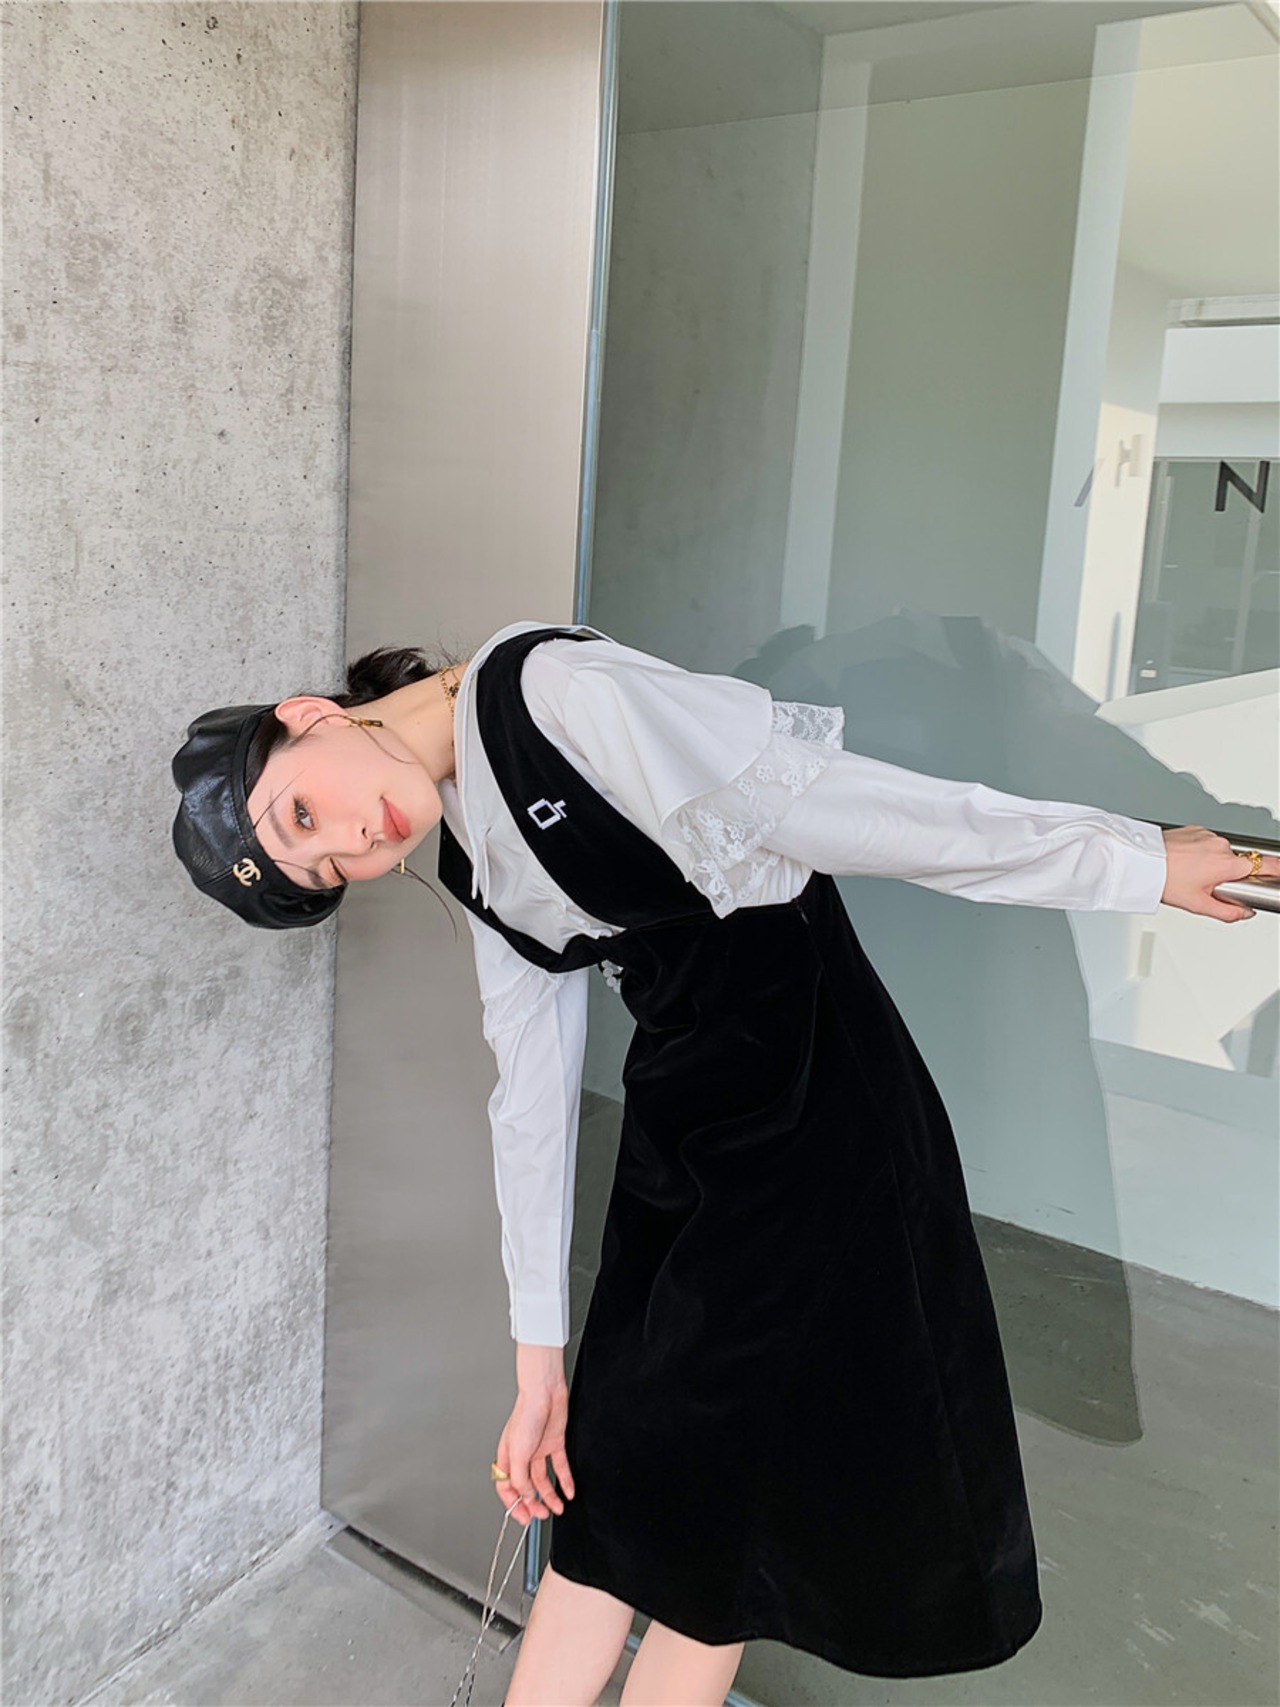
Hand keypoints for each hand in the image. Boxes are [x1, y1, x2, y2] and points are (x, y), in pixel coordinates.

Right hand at [493, 1349, 573, 1528]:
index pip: (507, 1488)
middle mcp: (523, 1456)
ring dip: (550, 1496)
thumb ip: (520, 1479)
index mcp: (508, 1458)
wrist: (545, 1393)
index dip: (514, 1504)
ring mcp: (538, 1450)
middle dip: (533, 1503)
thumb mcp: (518, 1454)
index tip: (523, 1517)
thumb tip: (527, 1496)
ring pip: (543, 1480)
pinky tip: (569, 1492)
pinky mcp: (554, 1444)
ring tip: (557, 1509)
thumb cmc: (526, 1415)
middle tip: (541, 1516)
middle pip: (526, 1487)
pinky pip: (560, 1467)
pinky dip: (565, 1481)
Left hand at [1160, 826, 1278, 921]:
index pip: (1266, 864)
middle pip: (1239, 862)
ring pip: (1221, 852)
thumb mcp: (1198, 904)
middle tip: (1209, 885)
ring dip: (1214, 863)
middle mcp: (1221, 845)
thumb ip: (1227, 911)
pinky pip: (1206, 843)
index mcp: (1226, 864)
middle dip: (1230, 874)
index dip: (1277, 870)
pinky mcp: (1195, 829)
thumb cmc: (1165, 879)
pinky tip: (1186, 862)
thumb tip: (1244, 913)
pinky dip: (1201, 853)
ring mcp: (1207, 835)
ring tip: (1191, 874)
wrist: (1141, 861)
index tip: (1279, 874)